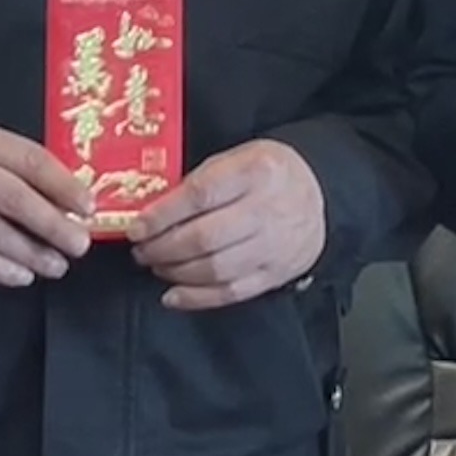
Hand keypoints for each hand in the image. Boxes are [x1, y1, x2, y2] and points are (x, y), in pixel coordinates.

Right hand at [0, 124, 93, 287]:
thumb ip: (19, 166)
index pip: (32, 161)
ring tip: (56, 265)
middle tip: (79, 244)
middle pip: (18, 200)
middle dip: (55, 226)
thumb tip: (68, 200)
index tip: (88, 208)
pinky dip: (0, 269)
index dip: (65, 187)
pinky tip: (21, 275)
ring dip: (32, 254)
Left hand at [131, 141, 327, 312]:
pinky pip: (231, 293)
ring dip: (175, 272)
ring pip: (215, 269)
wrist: (318, 191)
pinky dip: (197, 298)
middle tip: (141, 250)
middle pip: (204, 238)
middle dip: (162, 248)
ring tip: (156, 265)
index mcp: (255, 171)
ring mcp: (274, 246)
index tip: (137, 227)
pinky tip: (173, 295)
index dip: (162, 216)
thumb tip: (152, 212)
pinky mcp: (275, 274)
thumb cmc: (267, 172)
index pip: (199, 196)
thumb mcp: (236, 157)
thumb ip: (198, 182)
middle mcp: (267, 210)